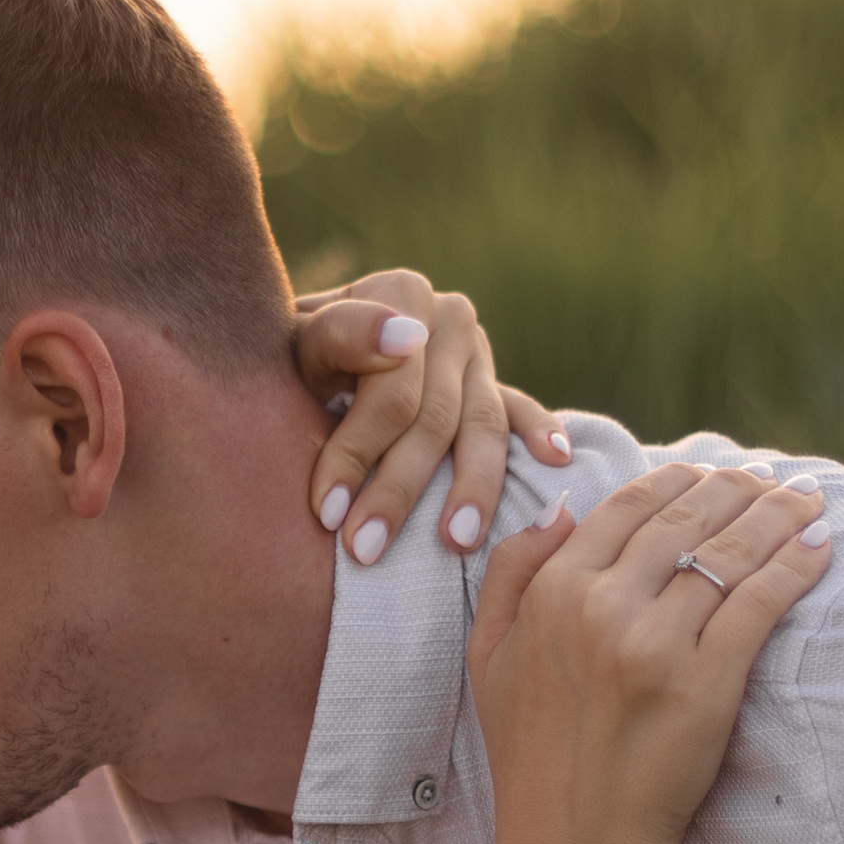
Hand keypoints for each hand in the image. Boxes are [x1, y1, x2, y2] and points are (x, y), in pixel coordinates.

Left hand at [291, 270, 569, 565]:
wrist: (300, 353)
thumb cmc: (287, 356)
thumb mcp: (293, 341)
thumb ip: (339, 333)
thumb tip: (405, 339)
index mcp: (400, 293)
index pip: (389, 389)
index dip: (355, 454)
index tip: (326, 513)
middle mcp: (447, 317)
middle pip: (433, 417)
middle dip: (397, 490)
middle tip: (364, 550)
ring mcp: (476, 352)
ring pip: (480, 427)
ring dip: (471, 489)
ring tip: (453, 543)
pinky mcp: (492, 381)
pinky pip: (519, 410)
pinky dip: (540, 431)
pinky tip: (555, 460)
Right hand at [468, 462, 830, 843]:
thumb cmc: (532, 756)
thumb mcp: (487, 657)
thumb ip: (511, 574)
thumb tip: (562, 507)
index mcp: (551, 593)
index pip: (628, 506)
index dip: (681, 479)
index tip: (716, 472)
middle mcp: (599, 606)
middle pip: (686, 519)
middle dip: (739, 487)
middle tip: (774, 478)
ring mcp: (655, 643)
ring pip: (730, 551)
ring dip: (779, 513)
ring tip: (809, 498)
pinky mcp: (706, 681)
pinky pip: (761, 601)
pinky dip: (797, 563)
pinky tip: (821, 545)